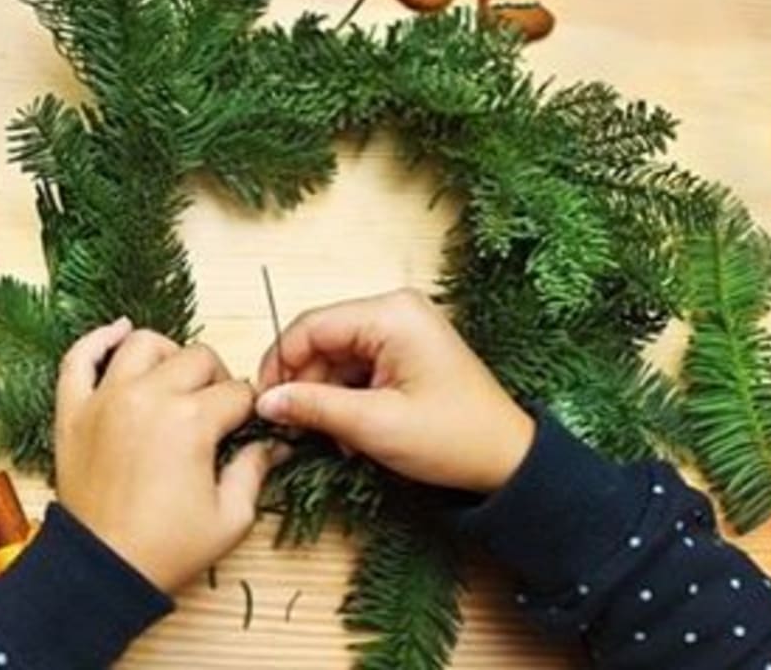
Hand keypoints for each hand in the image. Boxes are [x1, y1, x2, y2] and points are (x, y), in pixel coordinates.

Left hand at [55, 319, 277, 592]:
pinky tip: (120, 332)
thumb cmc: (167, 549)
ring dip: (169, 355)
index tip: (251, 426)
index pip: (238, 392)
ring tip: (177, 380)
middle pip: (199, 357)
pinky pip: (79, 358)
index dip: (252, 409)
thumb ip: (255, 469)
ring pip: (144, 344)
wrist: (101, 573)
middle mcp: (148, 397)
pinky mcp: (73, 412)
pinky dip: (99, 339)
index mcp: (191, 421)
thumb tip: (275, 444)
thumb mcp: (231, 517)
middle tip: (219, 412)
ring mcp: (106, 400)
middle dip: (219, 380)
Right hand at [255, 289, 535, 493]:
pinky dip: (348, 399)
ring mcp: (402, 330)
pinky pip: (358, 368)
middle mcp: (396, 311)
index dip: (279, 364)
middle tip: (300, 429)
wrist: (506, 460)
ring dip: (328, 399)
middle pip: (322, 341)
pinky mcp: (406, 351)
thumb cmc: (453, 438)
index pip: (311, 327)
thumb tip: (265, 400)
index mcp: (391, 314)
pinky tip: (355, 433)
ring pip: (337, 358)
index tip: (265, 403)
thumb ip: (313, 406)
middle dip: (307, 386)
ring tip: (340, 440)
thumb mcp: (374, 425)